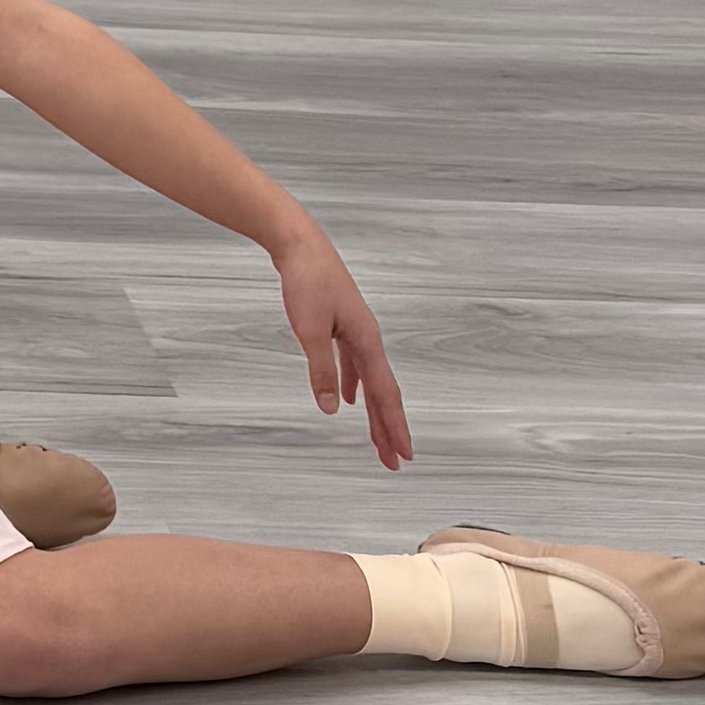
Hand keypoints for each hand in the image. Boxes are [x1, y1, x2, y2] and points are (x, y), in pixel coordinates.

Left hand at [277, 227, 410, 471]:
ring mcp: (356, 332)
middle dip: (388, 428)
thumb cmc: (307, 281)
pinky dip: (352, 385)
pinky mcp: (341, 326)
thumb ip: (322, 370)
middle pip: (383, 392)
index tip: (404, 454)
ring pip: (370, 382)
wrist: (300, 244)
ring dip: (372, 412)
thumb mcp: (310, 330)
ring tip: (376, 439)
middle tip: (394, 460)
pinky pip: (354, 366)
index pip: (385, 394)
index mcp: (367, 342)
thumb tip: (331, 409)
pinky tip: (345, 400)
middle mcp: (368, 339)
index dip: (394, 426)